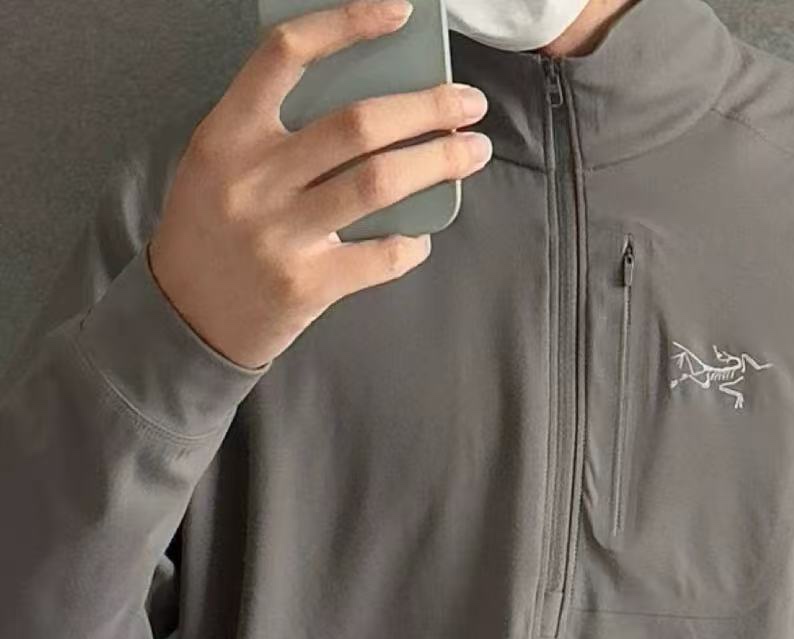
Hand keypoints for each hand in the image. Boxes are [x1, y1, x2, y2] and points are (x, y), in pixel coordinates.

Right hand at [146, 0, 493, 369]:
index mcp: (226, 133)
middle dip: (428, 107)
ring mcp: (280, 234)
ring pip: (379, 183)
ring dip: (439, 163)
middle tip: (470, 103)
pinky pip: (380, 255)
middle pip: (358, 124)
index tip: (399, 13)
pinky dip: (413, 244)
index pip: (287, 54)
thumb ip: (277, 131)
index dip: (347, 23)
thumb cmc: (213, 229)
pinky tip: (423, 236)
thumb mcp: (220, 164)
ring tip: (472, 152)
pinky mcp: (306, 285)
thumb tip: (373, 107)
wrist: (185, 317)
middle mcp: (252, 178)